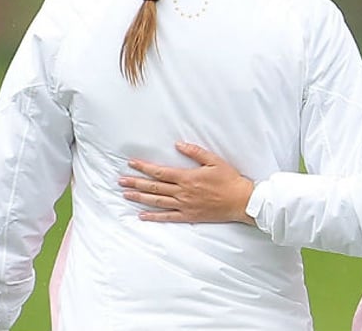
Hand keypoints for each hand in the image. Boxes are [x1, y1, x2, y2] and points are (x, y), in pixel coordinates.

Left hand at [118, 142, 255, 224]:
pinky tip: (142, 215)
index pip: (160, 172)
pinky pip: (168, 217)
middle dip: (135, 183)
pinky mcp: (189, 215)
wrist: (241, 201)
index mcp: (187, 177)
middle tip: (120, 181)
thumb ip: (195, 152)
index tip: (131, 164)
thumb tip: (178, 144)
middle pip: (154, 187)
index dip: (144, 168)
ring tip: (126, 195)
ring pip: (157, 202)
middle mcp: (182, 192)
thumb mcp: (214, 160)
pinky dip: (154, 217)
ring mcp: (184, 205)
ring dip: (140, 198)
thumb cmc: (229, 179)